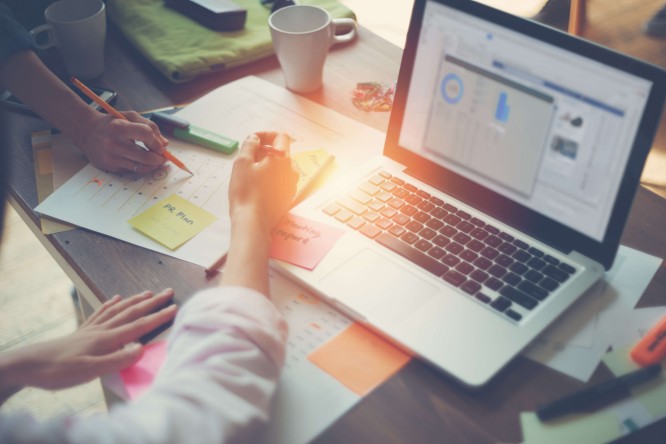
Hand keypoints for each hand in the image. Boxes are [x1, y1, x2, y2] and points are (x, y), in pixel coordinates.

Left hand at [0, 289, 176, 391]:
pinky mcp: (81, 332)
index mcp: (106, 340)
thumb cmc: (59, 371)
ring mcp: (91, 329)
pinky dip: (110, 304)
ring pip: (118, 310)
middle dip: (151, 303)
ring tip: (148, 293)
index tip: (175, 307)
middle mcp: (101, 330)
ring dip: (135, 301)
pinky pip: (100, 313)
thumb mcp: (89, 371)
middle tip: (168, 292)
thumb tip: (141, 349)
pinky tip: (115, 298)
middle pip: (131, 313)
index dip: (158, 317)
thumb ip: (117, 361)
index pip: (138, 326)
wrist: (28, 365)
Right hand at [74, 110, 169, 173]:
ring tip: (156, 161)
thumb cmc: (111, 123)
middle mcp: (113, 144)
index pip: (146, 134)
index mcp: (119, 127)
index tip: (161, 145)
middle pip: (145, 156)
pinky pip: (131, 170)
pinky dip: (140, 167)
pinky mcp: (109, 167)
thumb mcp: (129, 116)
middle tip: (164, 157)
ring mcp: (111, 157)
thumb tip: (165, 143)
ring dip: (153, 166)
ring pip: (140, 167)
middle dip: (159, 158)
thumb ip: (149, 125)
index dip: (157, 141)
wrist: (86, 131)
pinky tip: (142, 162)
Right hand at [228, 132, 298, 233]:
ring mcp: (291, 186)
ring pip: (279, 168)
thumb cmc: (246, 193)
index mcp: (283, 159)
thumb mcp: (242, 163)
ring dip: (266, 166)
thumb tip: (254, 139)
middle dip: (263, 151)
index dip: (266, 135)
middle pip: (279, 153)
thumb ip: (249, 145)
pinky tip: (255, 187)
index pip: (280, 136)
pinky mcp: (287, 198)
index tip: (253, 141)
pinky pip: (279, 182)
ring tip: (249, 174)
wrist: (253, 222)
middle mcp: (291, 171)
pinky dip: (268, 179)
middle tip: (247, 158)